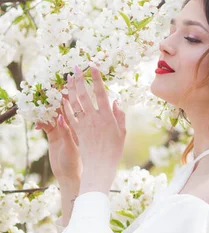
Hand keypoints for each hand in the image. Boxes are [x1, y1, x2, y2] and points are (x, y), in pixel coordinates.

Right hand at [34, 92, 81, 183]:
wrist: (70, 176)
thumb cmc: (76, 163)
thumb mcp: (72, 147)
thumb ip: (66, 133)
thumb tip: (61, 118)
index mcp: (80, 126)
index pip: (75, 108)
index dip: (69, 98)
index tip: (61, 89)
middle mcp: (72, 125)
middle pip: (63, 108)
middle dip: (54, 101)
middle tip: (46, 95)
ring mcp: (62, 130)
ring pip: (53, 115)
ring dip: (45, 111)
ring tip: (38, 110)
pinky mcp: (54, 136)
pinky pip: (46, 125)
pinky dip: (41, 123)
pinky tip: (36, 125)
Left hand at [63, 65, 125, 185]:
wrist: (99, 165)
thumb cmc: (114, 150)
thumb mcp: (122, 132)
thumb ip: (119, 115)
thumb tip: (116, 100)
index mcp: (107, 116)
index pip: (100, 93)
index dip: (96, 79)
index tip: (93, 67)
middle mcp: (94, 117)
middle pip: (84, 94)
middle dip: (79, 79)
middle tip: (75, 68)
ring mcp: (83, 124)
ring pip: (75, 102)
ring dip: (71, 89)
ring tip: (68, 78)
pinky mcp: (76, 130)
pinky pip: (69, 115)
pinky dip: (65, 105)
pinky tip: (62, 97)